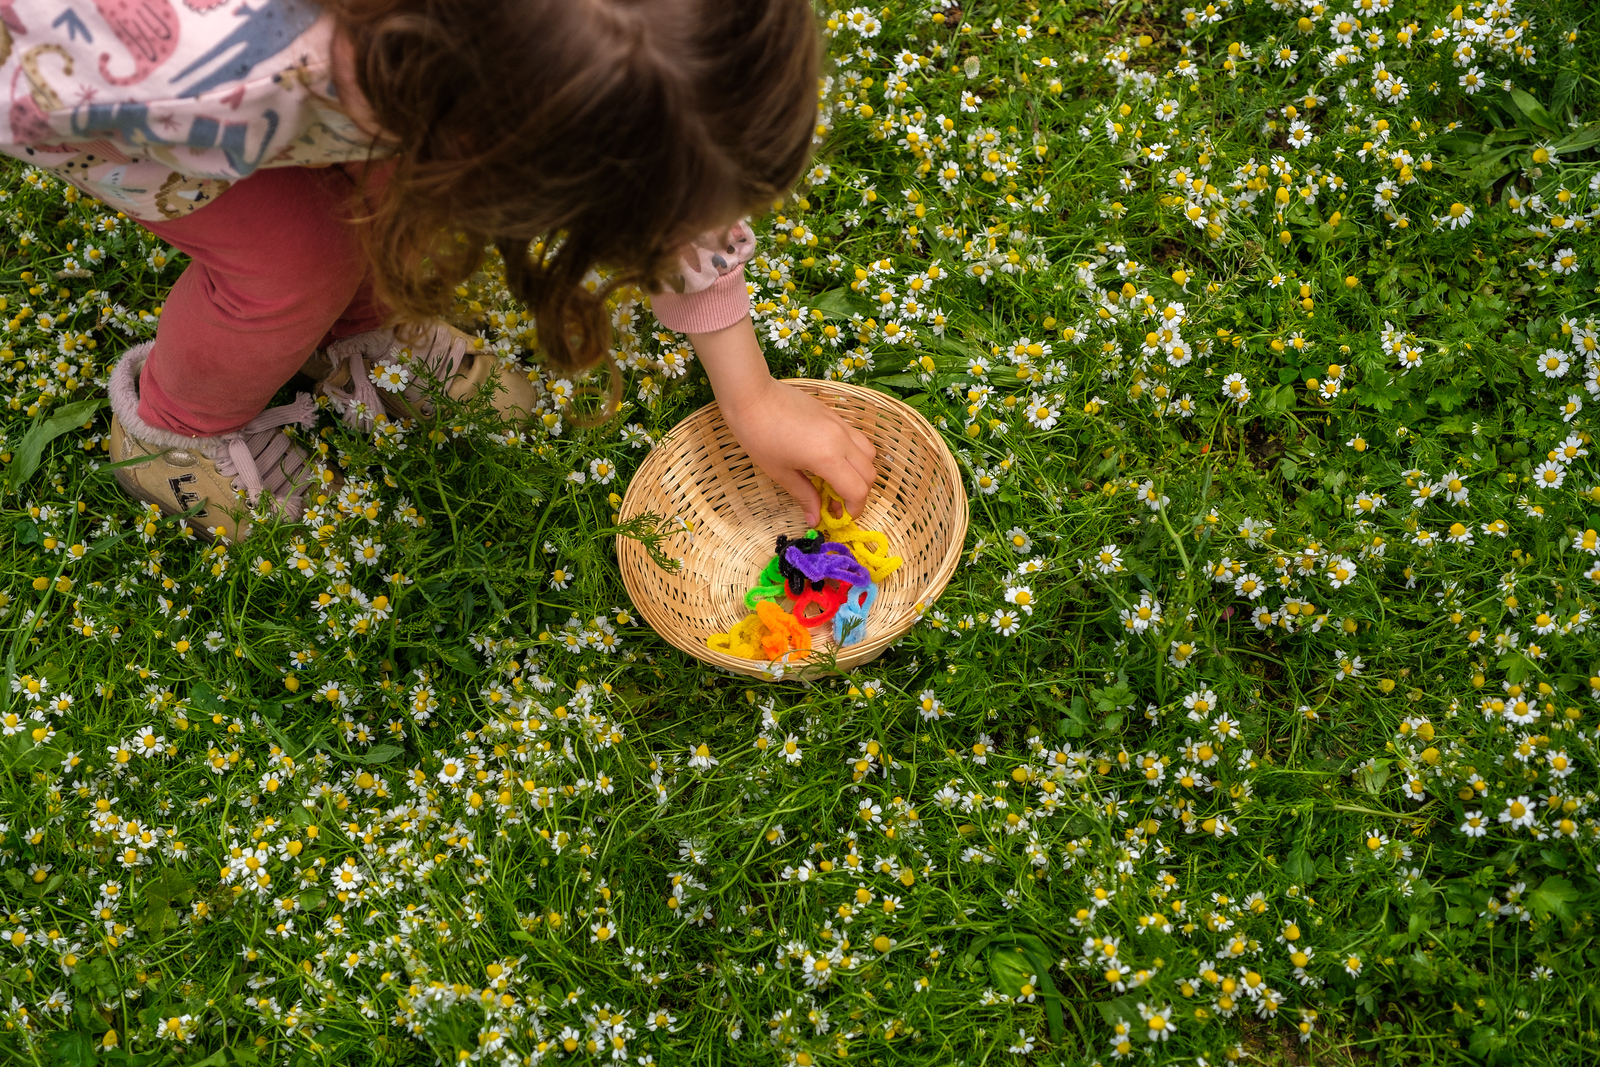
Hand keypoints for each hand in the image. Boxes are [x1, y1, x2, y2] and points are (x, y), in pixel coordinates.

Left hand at [688, 317, 876, 526]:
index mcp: (827, 458)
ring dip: (860, 472)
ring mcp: (840, 425)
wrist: (752, 397)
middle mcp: (841, 441)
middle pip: (869, 474)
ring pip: (868, 454)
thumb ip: (804, 496)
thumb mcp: (780, 472)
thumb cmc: (760, 436)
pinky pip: (857, 439)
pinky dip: (854, 455)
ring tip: (838, 480)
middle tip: (838, 503)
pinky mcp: (835, 415)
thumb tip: (815, 519)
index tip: (841, 517)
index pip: (857, 490)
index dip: (855, 509)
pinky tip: (832, 460)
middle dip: (859, 493)